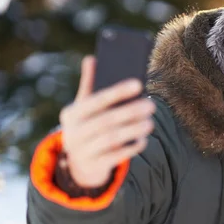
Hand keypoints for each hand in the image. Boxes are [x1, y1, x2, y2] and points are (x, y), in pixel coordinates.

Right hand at [59, 56, 155, 187]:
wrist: (78, 163)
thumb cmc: (87, 126)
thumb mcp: (84, 108)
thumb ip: (89, 85)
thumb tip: (92, 58)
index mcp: (72, 114)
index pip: (96, 100)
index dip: (118, 91)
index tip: (139, 83)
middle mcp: (73, 132)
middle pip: (106, 120)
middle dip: (131, 112)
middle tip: (151, 105)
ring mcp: (83, 151)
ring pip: (112, 139)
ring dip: (134, 129)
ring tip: (150, 122)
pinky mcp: (94, 166)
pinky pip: (116, 156)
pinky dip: (131, 147)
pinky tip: (143, 140)